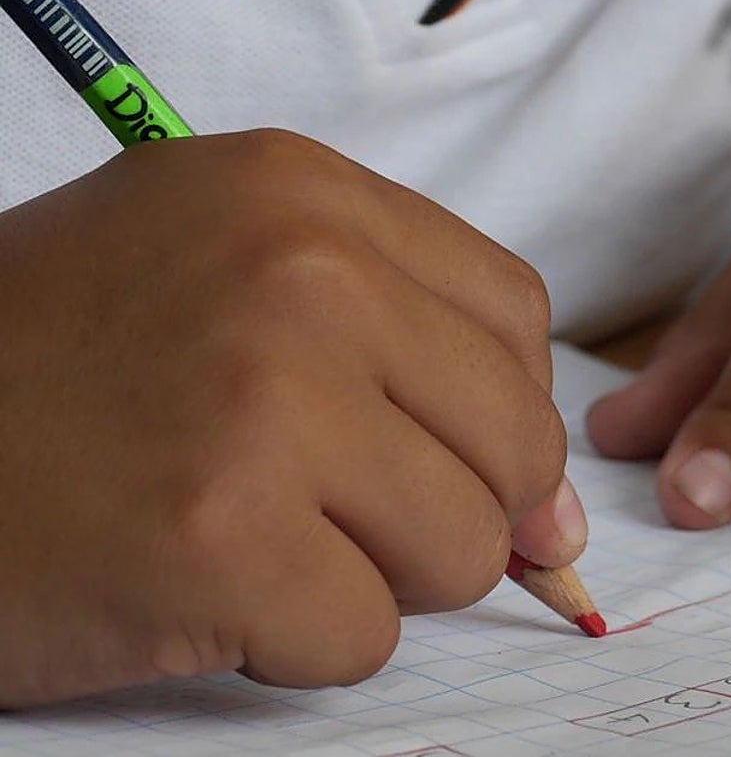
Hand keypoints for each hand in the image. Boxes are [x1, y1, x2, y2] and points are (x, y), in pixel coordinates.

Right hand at [0, 130, 583, 705]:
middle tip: (343, 512)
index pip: (516, 316)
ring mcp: (265, 402)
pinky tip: (210, 589)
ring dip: (378, 575)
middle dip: (456, 506)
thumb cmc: (66, 369)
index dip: (503, 408)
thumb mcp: (234, 287)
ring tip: (265, 539)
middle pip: (515, 437)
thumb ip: (412, 366)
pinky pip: (367, 635)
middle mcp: (300, 274)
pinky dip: (301, 640)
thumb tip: (559, 515)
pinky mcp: (221, 539)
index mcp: (303, 195)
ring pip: (464, 546)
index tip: (464, 461)